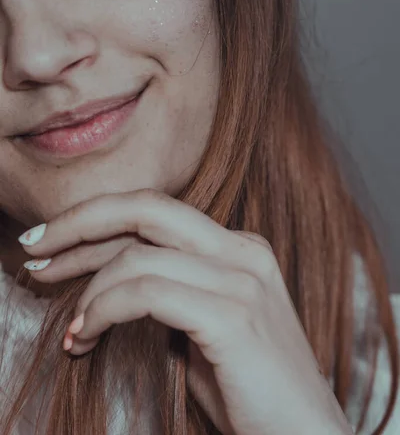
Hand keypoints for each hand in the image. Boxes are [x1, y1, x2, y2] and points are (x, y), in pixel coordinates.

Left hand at [20, 189, 352, 434]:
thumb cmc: (248, 389)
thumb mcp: (202, 326)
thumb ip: (168, 291)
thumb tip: (106, 278)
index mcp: (238, 246)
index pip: (153, 214)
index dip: (95, 223)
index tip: (51, 244)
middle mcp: (242, 250)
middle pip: (146, 207)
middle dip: (80, 222)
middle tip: (33, 248)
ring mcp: (242, 279)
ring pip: (138, 255)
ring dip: (89, 290)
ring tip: (73, 330)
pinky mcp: (233, 316)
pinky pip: (147, 293)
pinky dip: (104, 310)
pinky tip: (87, 336)